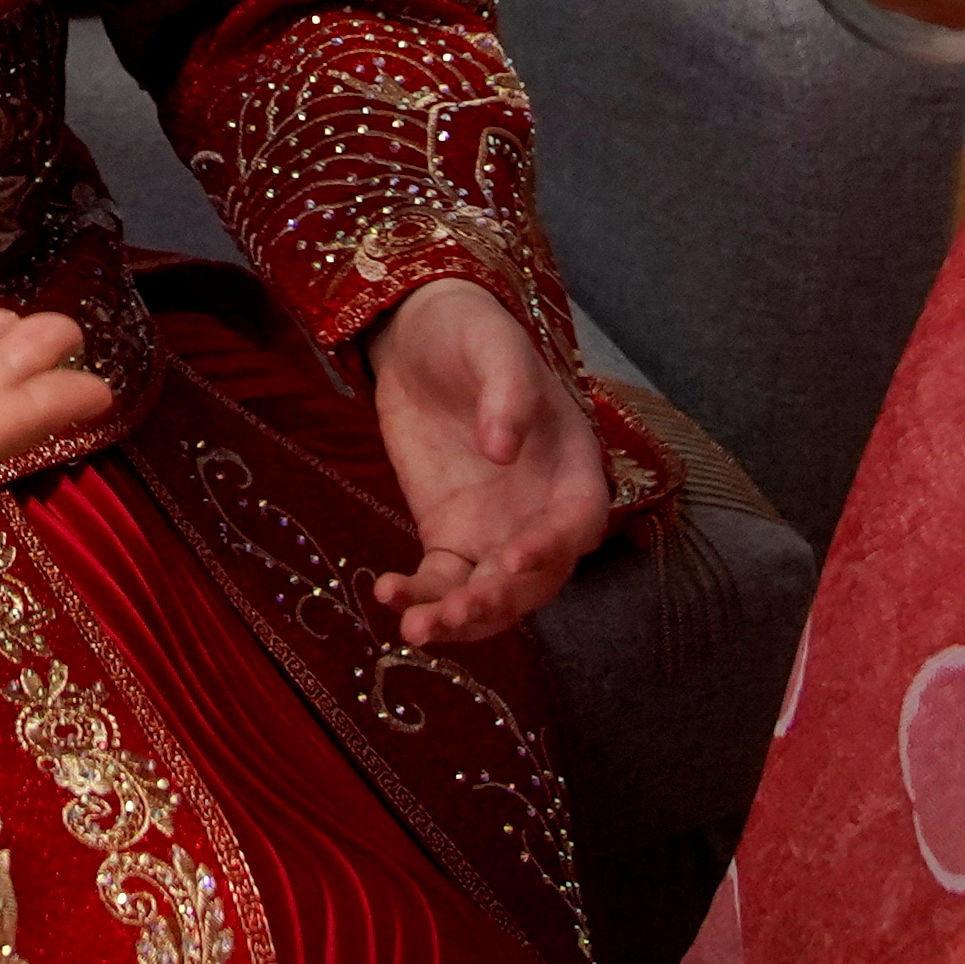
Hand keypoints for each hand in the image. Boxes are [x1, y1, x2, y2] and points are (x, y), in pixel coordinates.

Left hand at [363, 276, 608, 647]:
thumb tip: (502, 447)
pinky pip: (441, 582)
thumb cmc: (474, 333)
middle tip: (453, 614)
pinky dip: (419, 598)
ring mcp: (496, 531)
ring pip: (489, 595)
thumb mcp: (493, 345)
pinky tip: (386, 594)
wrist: (421, 339)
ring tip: (414, 630)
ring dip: (457, 620)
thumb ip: (507, 390)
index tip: (514, 559)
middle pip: (535, 578)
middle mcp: (542, 512)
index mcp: (572, 466)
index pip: (577, 521)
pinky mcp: (449, 537)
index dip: (554, 546)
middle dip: (497, 603)